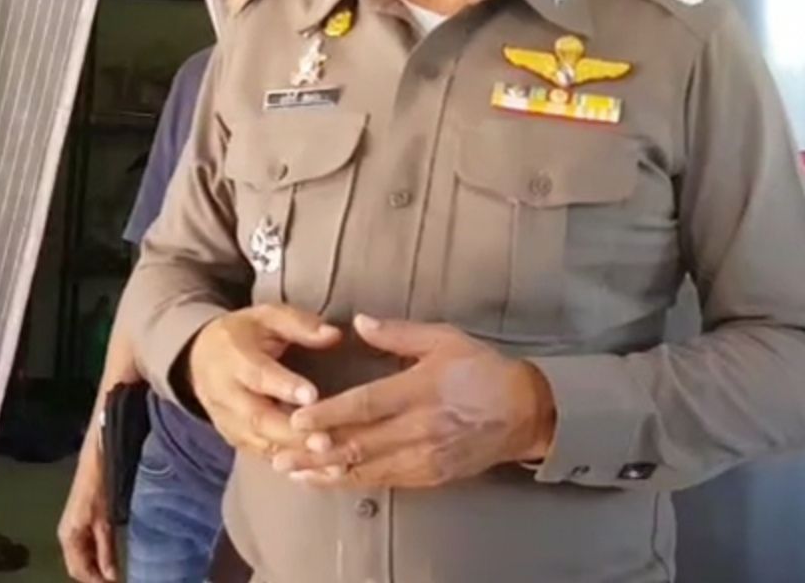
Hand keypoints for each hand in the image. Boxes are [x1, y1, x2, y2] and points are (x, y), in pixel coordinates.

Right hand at [57, 436, 116, 582]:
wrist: (95, 462)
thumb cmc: (99, 489)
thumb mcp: (105, 522)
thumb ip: (106, 551)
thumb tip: (111, 577)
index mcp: (69, 538)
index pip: (79, 571)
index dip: (96, 582)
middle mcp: (66, 537)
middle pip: (78, 567)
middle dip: (94, 577)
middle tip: (115, 581)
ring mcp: (71, 530)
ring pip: (81, 558)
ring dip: (95, 568)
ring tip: (113, 574)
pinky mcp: (78, 523)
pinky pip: (84, 547)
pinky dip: (95, 556)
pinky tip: (107, 558)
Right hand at [188, 303, 341, 454]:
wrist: (200, 359)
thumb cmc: (243, 334)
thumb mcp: (266, 316)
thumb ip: (298, 324)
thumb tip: (334, 335)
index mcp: (234, 358)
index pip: (258, 374)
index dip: (283, 386)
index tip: (312, 395)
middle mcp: (226, 395)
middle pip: (257, 418)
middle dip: (292, 432)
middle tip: (326, 440)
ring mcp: (228, 422)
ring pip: (261, 443)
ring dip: (296, 455)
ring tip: (332, 462)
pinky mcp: (236, 439)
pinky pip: (263, 456)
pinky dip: (292, 465)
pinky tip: (321, 471)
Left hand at [271, 315, 555, 489]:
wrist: (525, 412)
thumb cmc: (483, 370)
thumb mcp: (444, 339)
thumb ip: (399, 333)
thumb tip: (359, 322)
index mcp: (421, 390)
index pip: (367, 405)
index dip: (331, 413)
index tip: (299, 417)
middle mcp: (420, 428)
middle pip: (360, 444)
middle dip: (316, 451)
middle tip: (280, 452)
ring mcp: (425, 456)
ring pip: (368, 469)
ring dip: (327, 472)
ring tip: (293, 472)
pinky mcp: (430, 475)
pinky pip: (385, 482)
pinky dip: (353, 482)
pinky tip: (329, 481)